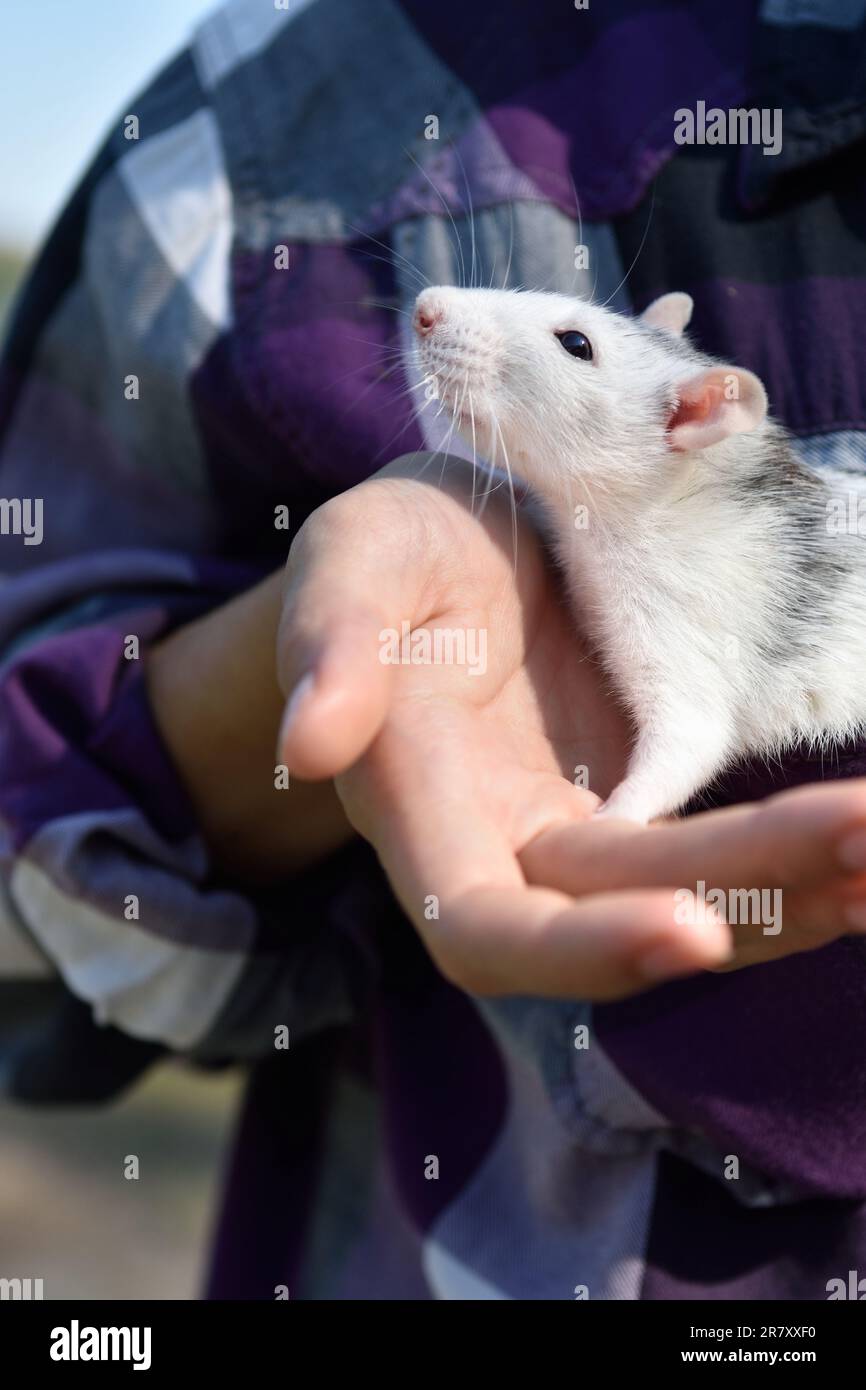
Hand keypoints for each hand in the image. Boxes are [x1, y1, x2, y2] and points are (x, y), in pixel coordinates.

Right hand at [277, 453, 865, 998]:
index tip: (695, 930)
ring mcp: (581, 826)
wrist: (447, 552)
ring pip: (689, 893)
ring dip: (793, 889)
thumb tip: (311, 745)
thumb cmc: (384, 558)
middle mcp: (505, 847)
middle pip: (622, 918)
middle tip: (865, 841)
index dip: (582, 950)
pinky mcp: (642, 792)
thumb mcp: (348, 566)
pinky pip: (718, 846)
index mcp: (422, 813)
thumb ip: (328, 644)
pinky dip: (794, 852)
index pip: (488, 930)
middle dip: (747, 894)